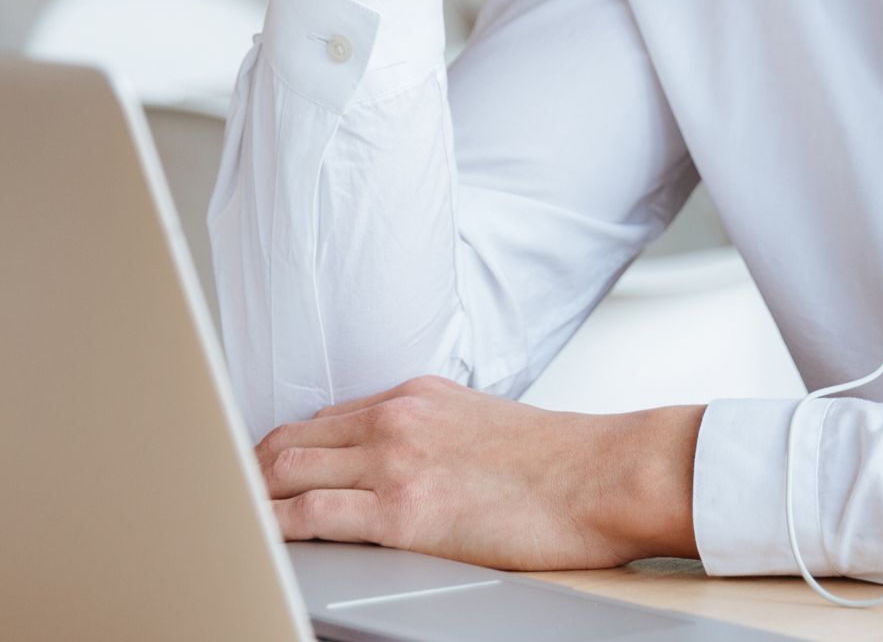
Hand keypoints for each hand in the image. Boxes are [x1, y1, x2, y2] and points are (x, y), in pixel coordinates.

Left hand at [255, 374, 703, 571]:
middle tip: (228, 501)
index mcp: (417, 394)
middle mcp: (398, 417)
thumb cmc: (557, 460)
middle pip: (290, 440)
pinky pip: (312, 517)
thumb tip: (397, 466)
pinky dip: (274, 527)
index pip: (321, 418)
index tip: (260, 473)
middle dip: (250, 473)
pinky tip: (259, 540)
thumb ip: (430, 433)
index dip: (280, 450)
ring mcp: (397, 461)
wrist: (603, 473)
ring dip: (252, 498)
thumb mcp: (481, 422)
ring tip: (230, 524)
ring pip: (287, 473)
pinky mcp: (404, 512)